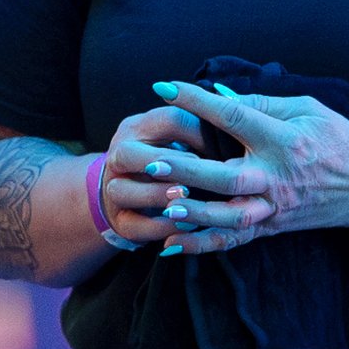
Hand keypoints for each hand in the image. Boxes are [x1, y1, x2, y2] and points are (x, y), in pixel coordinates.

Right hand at [92, 104, 211, 249]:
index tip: (223, 145)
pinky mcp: (120, 221)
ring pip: (123, 191)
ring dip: (157, 195)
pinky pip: (133, 226)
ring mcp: (113, 190)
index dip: (198, 132)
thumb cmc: (171, 160)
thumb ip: (200, 134)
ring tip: (187, 199)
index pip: (167, 121)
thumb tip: (234, 136)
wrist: (134, 192)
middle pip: (127, 154)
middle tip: (196, 169)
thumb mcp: (181, 141)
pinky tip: (185, 225)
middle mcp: (118, 155)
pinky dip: (160, 227)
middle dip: (164, 162)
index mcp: (138, 128)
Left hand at [122, 78, 348, 255]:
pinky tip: (171, 245)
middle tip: (152, 162)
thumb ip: (261, 101)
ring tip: (162, 206)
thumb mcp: (307, 109)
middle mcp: (277, 177)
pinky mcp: (271, 227)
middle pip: (225, 176)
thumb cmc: (337, 139)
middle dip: (187, 171)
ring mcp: (273, 207)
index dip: (197, 101)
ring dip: (194, 214)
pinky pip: (234, 240)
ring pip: (228, 217)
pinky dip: (202, 245)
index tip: (163, 87)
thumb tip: (216, 95)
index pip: (233, 117)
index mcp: (285, 140)